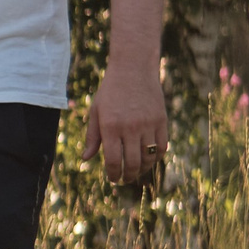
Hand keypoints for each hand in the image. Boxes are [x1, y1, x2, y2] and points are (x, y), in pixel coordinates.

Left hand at [81, 61, 167, 185]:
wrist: (133, 69)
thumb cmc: (110, 91)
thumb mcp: (96, 111)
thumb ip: (92, 137)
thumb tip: (86, 158)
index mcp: (110, 126)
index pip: (114, 161)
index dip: (114, 174)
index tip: (113, 179)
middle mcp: (130, 127)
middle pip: (132, 163)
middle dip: (128, 176)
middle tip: (124, 179)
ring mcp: (148, 124)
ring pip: (149, 158)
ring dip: (142, 169)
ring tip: (135, 172)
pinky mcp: (161, 120)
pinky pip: (162, 147)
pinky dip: (156, 157)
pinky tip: (149, 159)